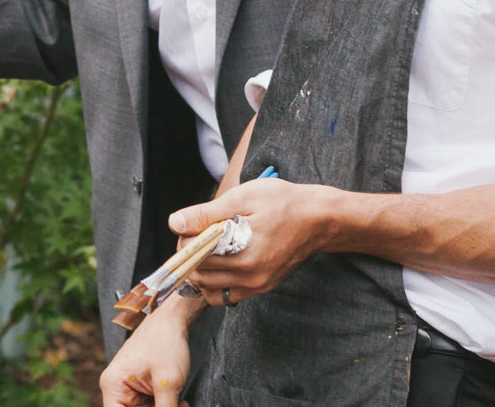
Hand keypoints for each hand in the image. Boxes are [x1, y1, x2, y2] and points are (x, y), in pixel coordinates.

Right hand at [99, 299, 195, 406]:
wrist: (173, 319)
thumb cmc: (166, 343)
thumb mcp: (168, 384)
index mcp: (113, 386)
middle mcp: (115, 388)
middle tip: (178, 406)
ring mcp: (126, 387)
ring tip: (181, 403)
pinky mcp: (138, 386)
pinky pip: (148, 405)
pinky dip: (164, 405)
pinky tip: (179, 400)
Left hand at [172, 179, 344, 305]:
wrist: (319, 219)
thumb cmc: (282, 202)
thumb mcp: (242, 198)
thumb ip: (206, 214)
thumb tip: (175, 223)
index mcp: (242, 253)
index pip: (194, 255)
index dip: (185, 238)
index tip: (191, 224)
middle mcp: (250, 277)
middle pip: (199, 274)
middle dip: (190, 254)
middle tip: (198, 233)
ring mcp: (257, 285)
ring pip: (210, 289)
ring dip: (201, 270)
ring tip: (209, 248)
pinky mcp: (263, 288)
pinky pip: (227, 295)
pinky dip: (217, 283)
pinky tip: (222, 262)